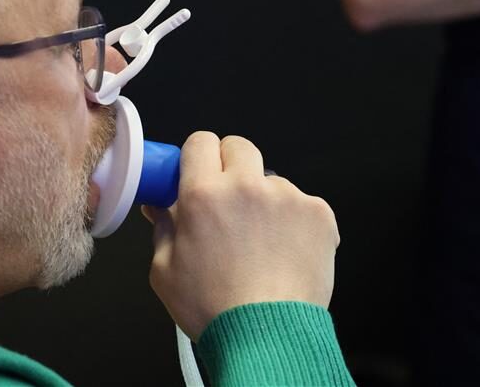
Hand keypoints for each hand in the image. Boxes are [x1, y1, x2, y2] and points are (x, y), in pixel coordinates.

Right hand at [143, 132, 339, 340]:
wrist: (268, 338)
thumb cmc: (215, 310)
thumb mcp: (165, 271)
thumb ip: (163, 227)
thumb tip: (161, 206)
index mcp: (204, 194)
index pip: (201, 142)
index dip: (199, 157)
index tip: (199, 174)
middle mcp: (247, 186)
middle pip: (239, 147)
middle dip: (231, 167)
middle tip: (229, 201)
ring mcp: (287, 197)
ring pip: (271, 180)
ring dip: (264, 199)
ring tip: (261, 243)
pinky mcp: (318, 213)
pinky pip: (302, 203)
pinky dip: (294, 221)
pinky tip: (284, 252)